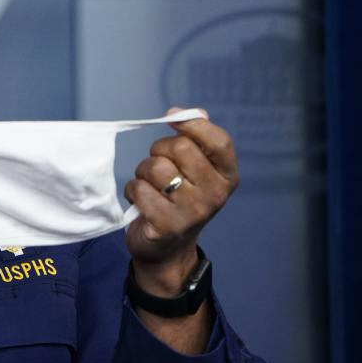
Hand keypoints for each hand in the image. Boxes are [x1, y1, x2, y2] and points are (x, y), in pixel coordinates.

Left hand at [124, 107, 238, 294]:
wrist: (168, 250)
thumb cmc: (179, 200)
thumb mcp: (195, 171)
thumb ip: (195, 139)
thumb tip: (184, 111)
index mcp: (227, 176)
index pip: (219, 141)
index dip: (193, 123)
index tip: (172, 117)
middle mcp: (215, 194)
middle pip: (180, 148)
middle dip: (159, 151)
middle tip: (158, 167)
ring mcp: (193, 212)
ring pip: (155, 167)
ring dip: (143, 172)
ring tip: (150, 187)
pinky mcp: (166, 225)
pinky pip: (139, 189)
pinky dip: (134, 192)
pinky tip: (142, 203)